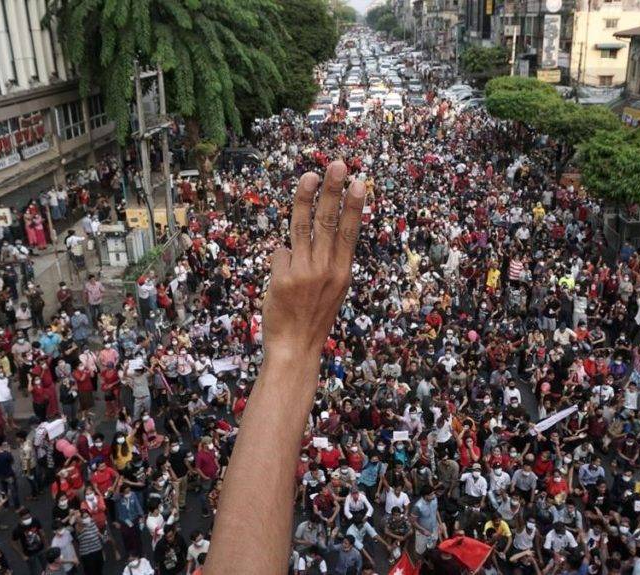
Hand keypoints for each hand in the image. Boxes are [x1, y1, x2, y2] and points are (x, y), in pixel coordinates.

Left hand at [262, 161, 364, 358]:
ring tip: (310, 176)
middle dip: (334, 190)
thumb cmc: (312, 320)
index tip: (359, 182)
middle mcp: (326, 270)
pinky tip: (283, 283)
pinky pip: (280, 255)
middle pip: (329, 222)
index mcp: (342, 273)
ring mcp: (305, 273)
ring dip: (306, 198)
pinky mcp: (284, 278)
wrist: (295, 349)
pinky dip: (281, 262)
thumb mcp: (332, 292)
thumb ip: (326, 264)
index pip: (350, 232)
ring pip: (303, 227)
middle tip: (338, 165)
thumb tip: (303, 241)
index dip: (354, 206)